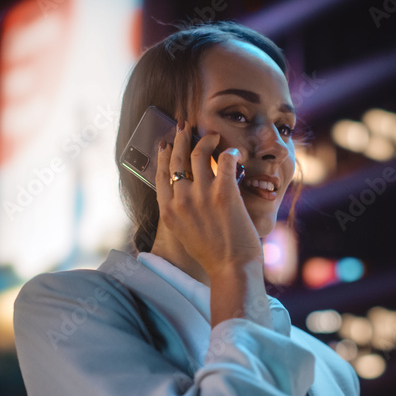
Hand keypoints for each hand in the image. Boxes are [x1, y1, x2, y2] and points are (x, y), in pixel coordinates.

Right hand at [148, 120, 263, 277]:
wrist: (231, 268)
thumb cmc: (212, 255)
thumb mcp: (184, 234)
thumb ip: (179, 214)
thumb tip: (182, 197)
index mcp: (168, 211)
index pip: (161, 175)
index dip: (163, 155)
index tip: (166, 144)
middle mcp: (181, 200)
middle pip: (176, 159)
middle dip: (180, 138)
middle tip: (185, 127)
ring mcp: (201, 195)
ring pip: (199, 154)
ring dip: (206, 140)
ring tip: (213, 136)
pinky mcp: (224, 193)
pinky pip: (225, 161)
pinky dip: (230, 153)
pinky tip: (234, 152)